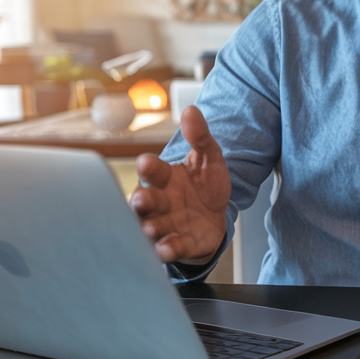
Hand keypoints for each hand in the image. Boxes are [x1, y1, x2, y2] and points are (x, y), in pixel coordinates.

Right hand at [129, 106, 230, 264]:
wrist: (218, 215)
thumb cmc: (205, 185)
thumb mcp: (209, 159)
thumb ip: (200, 137)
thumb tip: (192, 110)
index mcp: (165, 178)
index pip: (153, 171)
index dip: (149, 167)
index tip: (146, 162)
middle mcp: (160, 202)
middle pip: (145, 201)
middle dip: (141, 201)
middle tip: (141, 199)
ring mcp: (167, 224)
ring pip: (151, 227)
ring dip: (149, 228)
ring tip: (150, 228)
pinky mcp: (179, 245)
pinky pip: (168, 248)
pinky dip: (166, 249)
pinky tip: (166, 249)